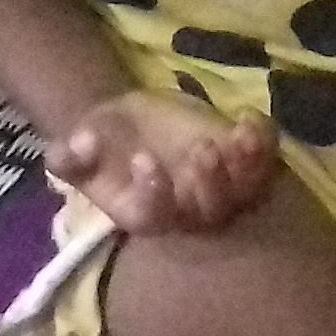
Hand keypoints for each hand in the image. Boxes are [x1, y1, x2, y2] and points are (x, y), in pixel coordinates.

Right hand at [48, 88, 276, 233]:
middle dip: (210, 183)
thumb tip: (78, 146)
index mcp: (145, 210)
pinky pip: (265, 165)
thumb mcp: (85, 137)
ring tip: (237, 137)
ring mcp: (222, 188)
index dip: (153, 192)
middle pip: (207, 212)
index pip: (155, 215)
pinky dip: (265, 146)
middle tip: (202, 151)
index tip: (143, 159)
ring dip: (245, 168)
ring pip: (241, 194)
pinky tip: (250, 119)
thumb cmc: (110, 136)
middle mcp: (187, 208)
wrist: (139, 119)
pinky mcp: (244, 165)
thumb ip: (71, 151)